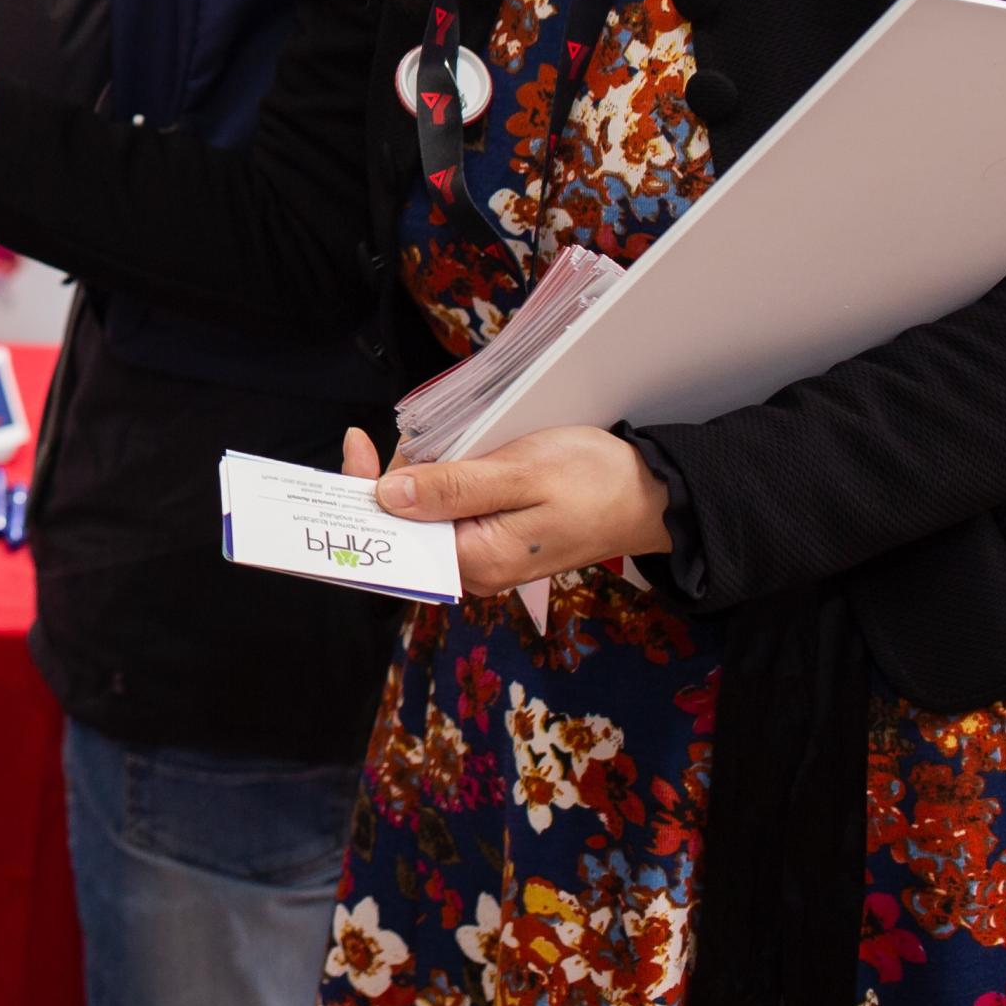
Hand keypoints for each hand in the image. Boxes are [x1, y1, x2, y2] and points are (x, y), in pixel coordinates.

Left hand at [343, 424, 672, 594]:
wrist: (651, 495)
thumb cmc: (594, 481)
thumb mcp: (519, 474)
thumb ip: (452, 488)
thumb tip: (386, 495)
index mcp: (475, 562)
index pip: (396, 536)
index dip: (365, 489)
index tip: (355, 443)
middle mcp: (473, 568)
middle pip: (405, 525)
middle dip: (397, 478)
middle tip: (413, 437)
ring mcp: (484, 555)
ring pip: (426, 514)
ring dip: (424, 475)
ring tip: (449, 442)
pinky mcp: (495, 537)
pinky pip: (451, 511)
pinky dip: (445, 480)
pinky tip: (459, 456)